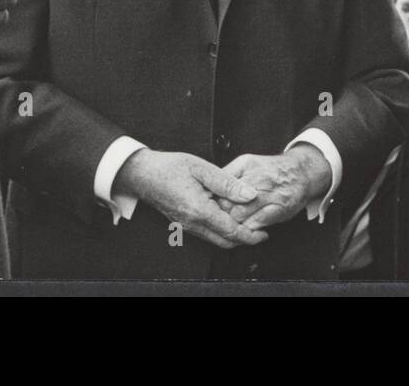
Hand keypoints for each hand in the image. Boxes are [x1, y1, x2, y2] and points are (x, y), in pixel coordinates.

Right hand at [116, 149, 267, 249]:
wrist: (143, 174)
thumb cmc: (170, 168)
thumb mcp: (202, 168)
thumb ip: (227, 183)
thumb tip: (250, 194)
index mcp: (199, 210)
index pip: (231, 231)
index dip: (251, 235)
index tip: (264, 233)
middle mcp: (193, 223)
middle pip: (225, 241)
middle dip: (245, 239)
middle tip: (261, 229)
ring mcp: (188, 226)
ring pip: (216, 239)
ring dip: (233, 234)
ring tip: (248, 221)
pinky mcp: (185, 224)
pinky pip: (208, 233)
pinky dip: (222, 230)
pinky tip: (229, 215)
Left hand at [220, 147, 330, 229]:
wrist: (302, 172)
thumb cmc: (271, 169)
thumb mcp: (246, 162)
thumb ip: (228, 173)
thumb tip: (208, 185)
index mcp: (246, 168)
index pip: (221, 188)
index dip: (213, 201)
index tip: (209, 207)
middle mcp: (258, 181)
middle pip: (229, 204)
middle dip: (220, 215)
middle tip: (217, 220)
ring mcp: (269, 196)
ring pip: (241, 216)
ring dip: (233, 224)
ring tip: (230, 226)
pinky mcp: (279, 210)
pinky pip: (257, 224)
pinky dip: (248, 229)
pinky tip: (246, 229)